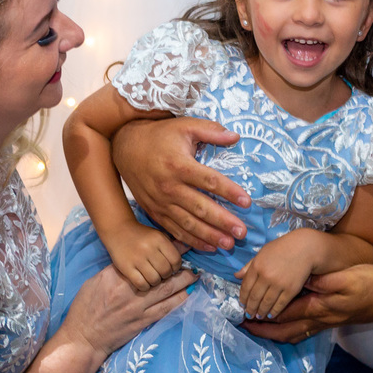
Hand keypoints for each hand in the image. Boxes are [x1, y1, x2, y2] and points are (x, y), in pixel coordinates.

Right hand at [60, 265, 194, 358]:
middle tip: (190, 259)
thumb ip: (114, 272)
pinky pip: (165, 309)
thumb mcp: (94, 282)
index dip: (161, 252)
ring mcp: (138, 307)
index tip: (174, 245)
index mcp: (116, 277)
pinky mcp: (143, 322)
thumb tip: (131, 263)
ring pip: (167, 291)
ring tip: (194, 275)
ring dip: (183, 282)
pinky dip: (178, 300)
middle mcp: (130, 290)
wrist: (84, 338)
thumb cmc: (85, 309)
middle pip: (160, 274)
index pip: (143, 259)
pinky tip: (187, 293)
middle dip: (177, 266)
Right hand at [105, 222, 182, 290]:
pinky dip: (145, 286)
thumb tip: (191, 251)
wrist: (118, 231)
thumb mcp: (159, 236)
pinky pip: (142, 284)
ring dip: (156, 282)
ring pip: (155, 279)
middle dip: (166, 275)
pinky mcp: (126, 268)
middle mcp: (149, 248)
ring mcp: (137, 259)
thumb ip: (174, 246)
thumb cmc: (142, 236)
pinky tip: (144, 281)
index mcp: (159, 239)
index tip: (172, 268)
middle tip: (161, 273)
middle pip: (166, 271)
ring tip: (152, 277)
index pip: (176, 260)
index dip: (176, 268)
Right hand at [112, 117, 250, 251]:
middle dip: (223, 221)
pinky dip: (192, 241)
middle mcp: (169, 187)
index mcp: (179, 165)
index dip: (230, 192)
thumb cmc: (159, 136)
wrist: (125, 148)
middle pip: (201, 207)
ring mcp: (161, 202)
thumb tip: (236, 136)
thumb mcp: (184, 126)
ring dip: (210, 236)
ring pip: (189, 223)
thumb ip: (210, 131)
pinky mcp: (155, 212)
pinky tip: (209, 246)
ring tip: (230, 244)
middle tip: (242, 232)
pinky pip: (175, 230)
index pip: (210, 181)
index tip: (247, 202)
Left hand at [236, 232, 316, 319]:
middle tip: (248, 314)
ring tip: (258, 316)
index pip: (245, 287)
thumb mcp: (262, 253)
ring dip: (260, 312)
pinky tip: (270, 315)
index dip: (243, 298)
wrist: (305, 248)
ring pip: (266, 303)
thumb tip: (236, 275)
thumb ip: (249, 266)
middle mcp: (266, 276)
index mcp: (257, 266)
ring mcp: (279, 284)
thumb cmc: (282, 248)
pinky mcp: (291, 290)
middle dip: (250, 308)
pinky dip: (274, 312)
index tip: (242, 304)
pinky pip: (280, 304)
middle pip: (254, 297)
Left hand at [243, 264, 372, 343]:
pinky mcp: (328, 322)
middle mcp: (317, 320)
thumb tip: (299, 281)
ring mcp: (323, 324)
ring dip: (271, 333)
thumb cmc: (369, 284)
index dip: (262, 315)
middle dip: (261, 330)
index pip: (283, 314)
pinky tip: (281, 327)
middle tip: (242, 325)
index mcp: (318, 308)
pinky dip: (286, 332)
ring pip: (291, 334)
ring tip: (255, 328)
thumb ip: (321, 281)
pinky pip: (301, 332)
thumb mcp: (345, 277)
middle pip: (283, 330)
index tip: (243, 313)